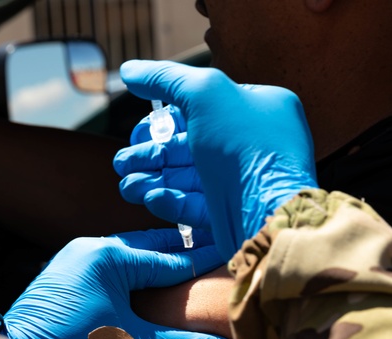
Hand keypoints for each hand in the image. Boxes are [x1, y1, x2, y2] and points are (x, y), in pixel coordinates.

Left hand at [3, 228, 237, 338]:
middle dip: (182, 254)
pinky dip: (132, 272)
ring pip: (128, 253)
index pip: (171, 258)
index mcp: (112, 256)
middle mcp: (92, 247)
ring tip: (185, 273)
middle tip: (214, 259)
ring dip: (155, 262)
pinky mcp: (65, 273)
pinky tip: (146, 288)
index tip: (231, 258)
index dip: (204, 261)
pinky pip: (109, 264)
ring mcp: (75, 257)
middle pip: (150, 247)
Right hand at [115, 61, 317, 260]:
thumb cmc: (246, 149)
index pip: (204, 108)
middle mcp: (253, 144)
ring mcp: (241, 181)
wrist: (270, 214)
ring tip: (127, 186)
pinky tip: (151, 199)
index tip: (139, 133)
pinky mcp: (232, 213)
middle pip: (188, 146)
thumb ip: (166, 78)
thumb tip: (131, 70)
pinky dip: (170, 201)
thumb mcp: (205, 93)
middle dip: (151, 154)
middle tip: (122, 163)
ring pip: (187, 178)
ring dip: (153, 179)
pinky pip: (196, 204)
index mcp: (259, 110)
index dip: (165, 119)